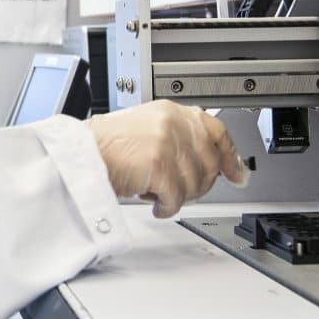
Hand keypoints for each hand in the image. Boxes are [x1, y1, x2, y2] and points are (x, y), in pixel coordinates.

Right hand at [86, 102, 246, 219]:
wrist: (80, 156)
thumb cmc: (105, 149)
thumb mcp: (145, 132)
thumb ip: (177, 140)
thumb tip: (206, 164)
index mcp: (171, 111)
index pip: (215, 130)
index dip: (230, 156)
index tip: (238, 173)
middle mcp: (173, 122)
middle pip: (210, 163)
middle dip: (198, 185)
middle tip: (180, 192)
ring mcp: (167, 142)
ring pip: (195, 184)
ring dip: (178, 197)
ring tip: (156, 192)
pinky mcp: (159, 164)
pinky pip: (177, 198)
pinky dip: (166, 207)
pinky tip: (154, 204)